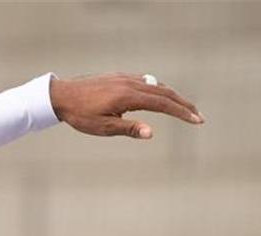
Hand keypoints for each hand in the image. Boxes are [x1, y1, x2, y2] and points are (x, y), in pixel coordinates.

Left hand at [50, 73, 202, 138]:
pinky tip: (159, 96)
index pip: (163, 104)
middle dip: (183, 104)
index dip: (182, 112)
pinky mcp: (120, 77)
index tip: (196, 120)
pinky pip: (145, 81)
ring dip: (172, 96)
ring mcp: (126, 78)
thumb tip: (151, 133)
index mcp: (129, 97)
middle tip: (198, 115)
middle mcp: (131, 83)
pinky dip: (158, 89)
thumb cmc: (81, 115)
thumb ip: (129, 129)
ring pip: (156, 86)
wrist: (62, 95)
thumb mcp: (104, 127)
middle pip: (165, 93)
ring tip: (183, 107)